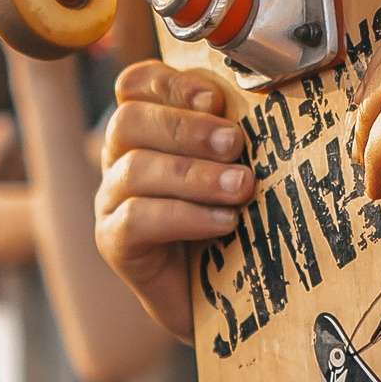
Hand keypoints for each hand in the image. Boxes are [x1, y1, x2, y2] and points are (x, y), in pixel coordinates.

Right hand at [96, 64, 252, 341]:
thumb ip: (237, 136)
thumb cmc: (236, 222)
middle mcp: (121, 158)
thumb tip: (268, 103)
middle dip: (187, 129)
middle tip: (235, 144)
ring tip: (241, 188)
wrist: (226, 298)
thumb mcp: (239, 169)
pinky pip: (137, 220)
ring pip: (134, 170)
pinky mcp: (115, 243)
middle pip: (130, 122)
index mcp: (149, 128)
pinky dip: (185, 216)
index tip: (215, 98)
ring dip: (195, 175)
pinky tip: (223, 222)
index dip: (170, 84)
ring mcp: (112, 201)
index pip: (137, 85)